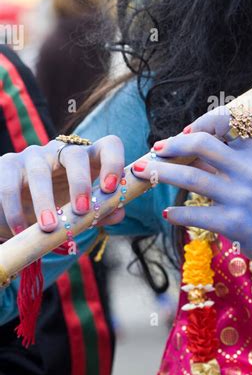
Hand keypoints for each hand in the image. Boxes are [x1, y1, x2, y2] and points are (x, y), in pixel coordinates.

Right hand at [0, 135, 126, 239]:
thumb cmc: (58, 208)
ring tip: (49, 228)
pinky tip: (20, 230)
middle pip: (75, 154)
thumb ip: (101, 212)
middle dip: (80, 182)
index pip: (109, 145)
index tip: (111, 189)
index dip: (114, 162)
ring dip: (45, 201)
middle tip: (81, 211)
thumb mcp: (80, 212)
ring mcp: (33, 155)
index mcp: (88, 159)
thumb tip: (119, 212)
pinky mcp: (7, 164)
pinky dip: (14, 210)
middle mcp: (61, 151)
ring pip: (40, 172)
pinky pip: (9, 186)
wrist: (17, 212)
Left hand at [131, 107, 251, 278]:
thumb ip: (225, 158)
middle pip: (201, 143)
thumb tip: (183, 148)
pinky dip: (176, 212)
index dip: (199, 123)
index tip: (183, 133)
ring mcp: (241, 196)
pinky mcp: (234, 223)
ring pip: (191, 176)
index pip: (223, 123)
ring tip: (145, 173)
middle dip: (171, 145)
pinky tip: (168, 212)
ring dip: (162, 173)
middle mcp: (249, 169)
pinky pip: (194, 213)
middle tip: (155, 150)